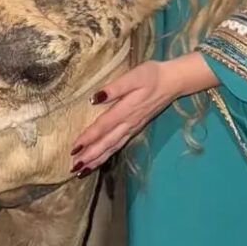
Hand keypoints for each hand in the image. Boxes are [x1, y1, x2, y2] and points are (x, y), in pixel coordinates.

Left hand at [69, 53, 217, 172]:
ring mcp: (133, 127)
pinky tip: (101, 159)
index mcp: (126, 110)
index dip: (88, 138)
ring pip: (113, 147)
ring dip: (98, 159)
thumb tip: (94, 98)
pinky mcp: (136, 127)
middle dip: (90, 156)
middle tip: (74, 168)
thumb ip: (114, 88)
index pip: (103, 126)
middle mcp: (129, 122)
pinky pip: (119, 144)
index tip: (74, 148)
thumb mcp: (133, 76)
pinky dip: (108, 154)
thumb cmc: (151, 75)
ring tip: (83, 170)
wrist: (172, 81)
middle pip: (107, 142)